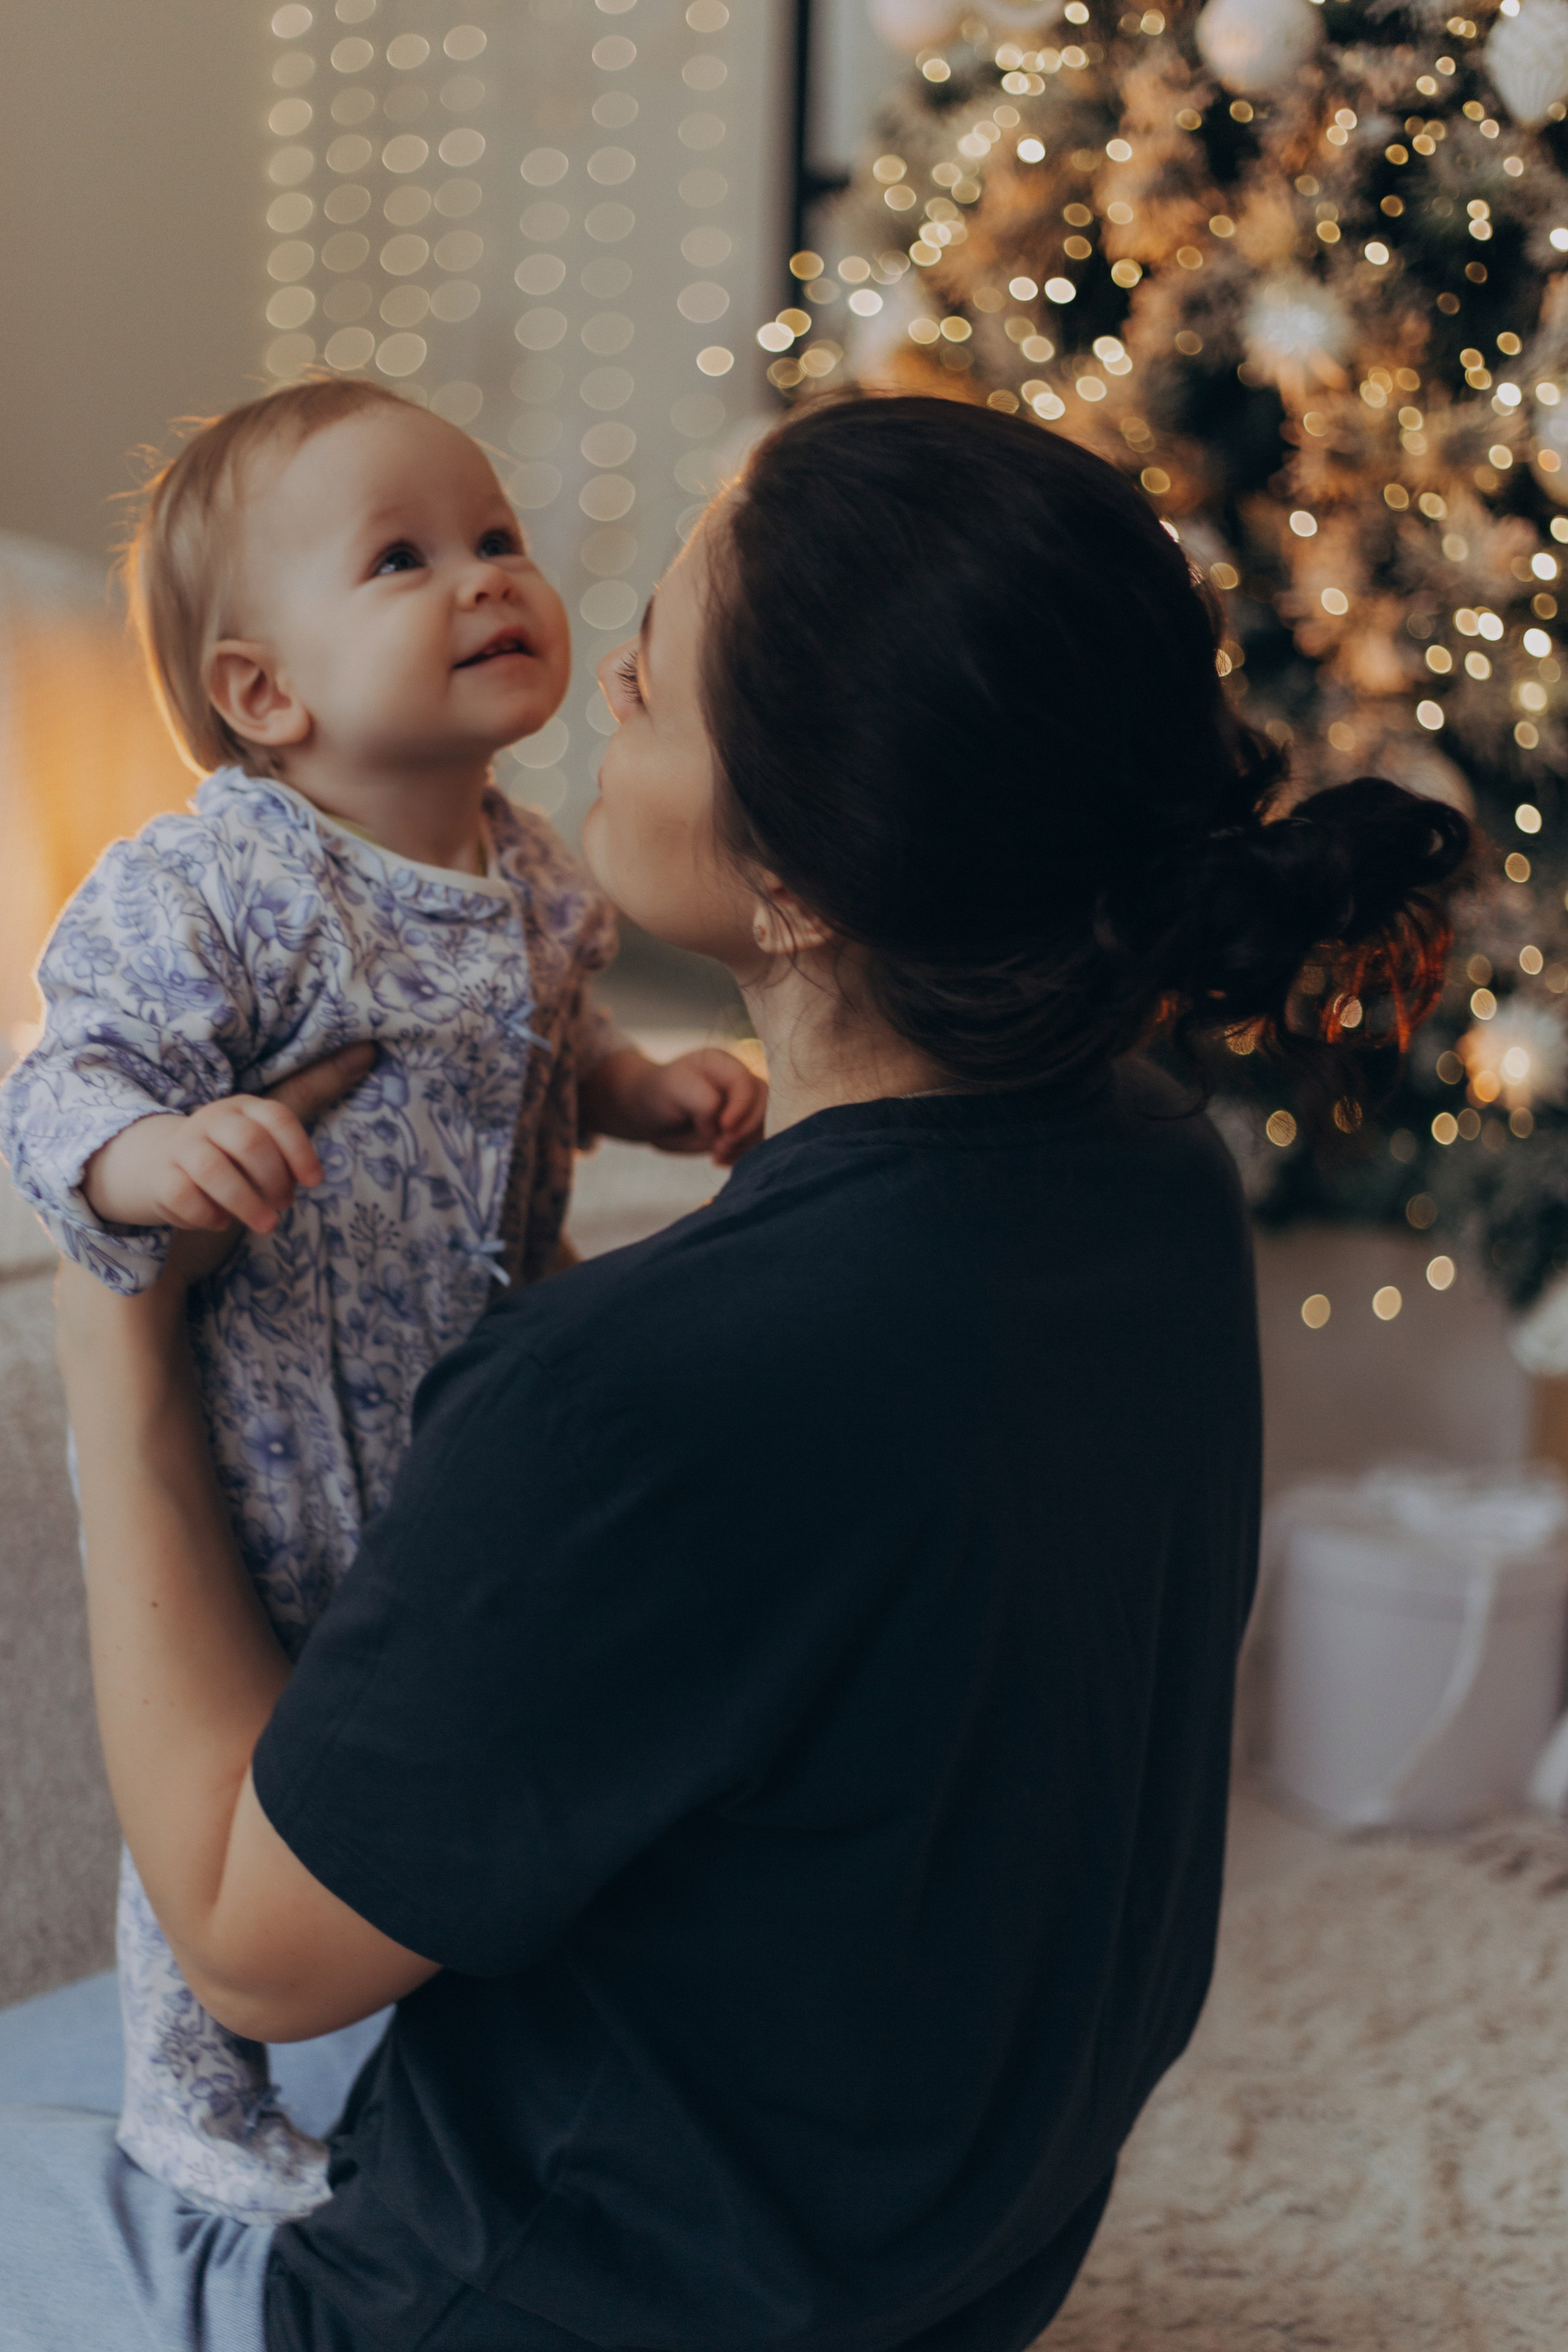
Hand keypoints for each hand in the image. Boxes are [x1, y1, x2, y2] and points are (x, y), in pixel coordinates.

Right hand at [80, 1043, 378, 1286]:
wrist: (160, 1166)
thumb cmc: (231, 1148)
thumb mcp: (271, 1122)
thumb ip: (314, 1090)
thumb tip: (369, 1050)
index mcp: (244, 1105)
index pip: (277, 1117)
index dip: (300, 1152)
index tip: (313, 1182)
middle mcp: (212, 1119)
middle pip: (249, 1144)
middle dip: (273, 1180)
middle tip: (284, 1206)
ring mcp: (183, 1147)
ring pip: (214, 1172)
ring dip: (246, 1203)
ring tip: (265, 1223)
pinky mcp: (161, 1178)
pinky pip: (184, 1197)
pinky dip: (208, 1215)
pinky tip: (221, 1221)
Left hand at [588, 1045, 767, 1165]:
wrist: (650, 1113)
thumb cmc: (659, 1094)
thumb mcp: (673, 1089)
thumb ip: (700, 1099)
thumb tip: (721, 1124)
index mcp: (724, 1064)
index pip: (747, 1083)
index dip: (741, 1107)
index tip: (722, 1127)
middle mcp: (739, 1083)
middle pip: (765, 1104)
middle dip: (746, 1129)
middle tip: (719, 1145)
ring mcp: (743, 1106)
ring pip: (764, 1125)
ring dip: (744, 1145)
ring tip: (717, 1153)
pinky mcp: (741, 1127)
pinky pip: (755, 1143)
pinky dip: (740, 1155)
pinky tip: (718, 1159)